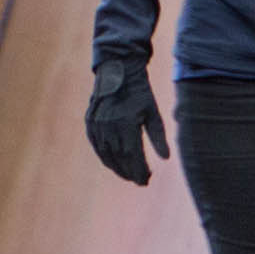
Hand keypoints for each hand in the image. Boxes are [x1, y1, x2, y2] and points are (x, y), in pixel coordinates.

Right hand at [85, 54, 168, 184]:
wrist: (118, 72)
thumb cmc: (140, 93)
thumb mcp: (153, 113)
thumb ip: (158, 137)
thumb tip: (165, 159)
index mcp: (126, 124)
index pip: (132, 155)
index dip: (139, 170)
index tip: (147, 179)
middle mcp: (109, 126)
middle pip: (119, 158)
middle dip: (130, 172)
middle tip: (141, 181)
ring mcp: (97, 125)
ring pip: (106, 154)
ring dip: (117, 168)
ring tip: (129, 176)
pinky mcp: (89, 122)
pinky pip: (96, 146)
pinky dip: (105, 157)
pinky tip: (114, 164)